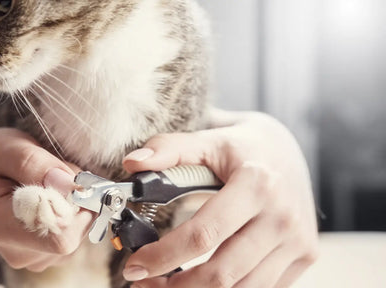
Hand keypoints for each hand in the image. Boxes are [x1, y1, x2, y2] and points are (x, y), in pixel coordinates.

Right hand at [0, 128, 92, 271]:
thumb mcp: (3, 148)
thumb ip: (35, 163)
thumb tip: (70, 184)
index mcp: (0, 227)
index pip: (59, 236)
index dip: (76, 206)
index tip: (70, 176)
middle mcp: (17, 251)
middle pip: (74, 234)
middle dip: (78, 199)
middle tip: (57, 173)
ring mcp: (34, 257)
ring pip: (80, 231)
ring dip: (77, 202)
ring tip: (49, 183)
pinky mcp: (48, 254)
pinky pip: (79, 231)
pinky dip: (75, 210)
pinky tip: (53, 197)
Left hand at [121, 112, 318, 287]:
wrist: (287, 150)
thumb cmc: (243, 147)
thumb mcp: (209, 140)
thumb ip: (170, 149)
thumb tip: (132, 163)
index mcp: (256, 184)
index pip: (203, 234)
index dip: (163, 256)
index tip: (135, 266)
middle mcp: (282, 216)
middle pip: (223, 273)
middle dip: (176, 287)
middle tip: (144, 282)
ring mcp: (298, 240)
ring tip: (168, 285)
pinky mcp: (306, 255)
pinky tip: (203, 282)